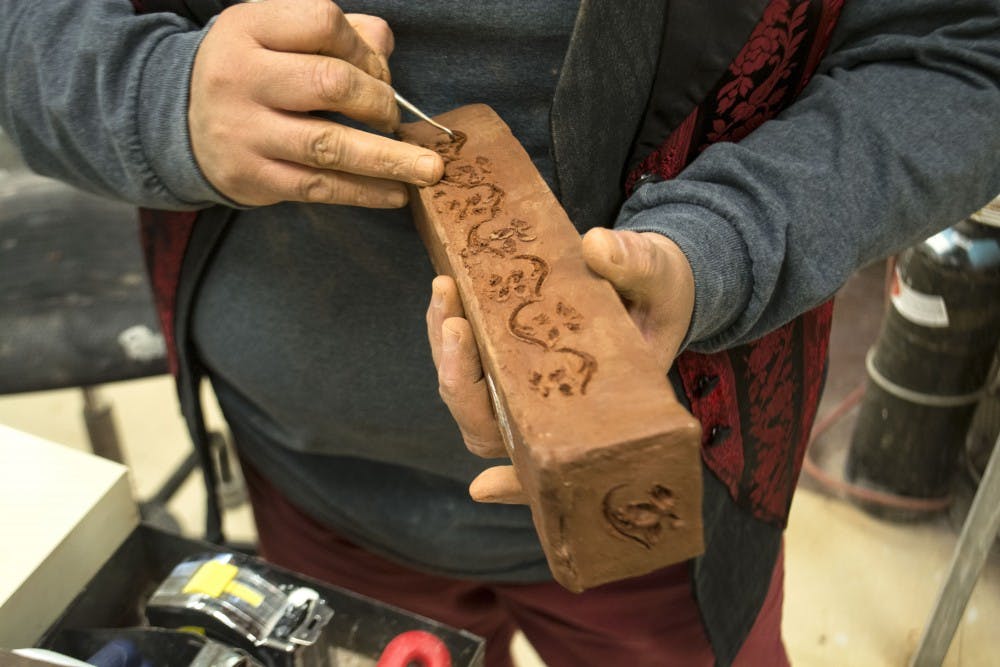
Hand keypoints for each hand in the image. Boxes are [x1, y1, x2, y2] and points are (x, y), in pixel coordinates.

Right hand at [188, 0, 443, 206]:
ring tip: (430, 171)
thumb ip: (336, 32)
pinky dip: (364, 192)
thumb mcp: (276, 33)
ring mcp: (244, 130)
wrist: (179, 118)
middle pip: (331, 84)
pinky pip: (320, 187)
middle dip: (379, 102)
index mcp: (249, 27)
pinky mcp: (253, 176)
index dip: (365, 49)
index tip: (379, 72)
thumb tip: (384, 44)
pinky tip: (396, 194)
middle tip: (394, 118)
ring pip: (330, 144)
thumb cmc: (251, 70)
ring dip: (389, 159)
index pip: (324, 24)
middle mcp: (241, 76)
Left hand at [426, 228, 695, 503]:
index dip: (517, 484)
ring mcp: (525, 386)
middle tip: (456, 324)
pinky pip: (469, 362)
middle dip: (461, 380)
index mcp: (598, 412)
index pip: (553, 462)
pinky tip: (446, 293)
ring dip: (447, 351)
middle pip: (490, 426)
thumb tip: (598, 247)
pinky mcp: (508, 358)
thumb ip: (635, 264)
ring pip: (471, 394)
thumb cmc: (659, 291)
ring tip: (445, 291)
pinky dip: (451, 334)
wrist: (648, 277)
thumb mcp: (657, 276)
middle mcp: (553, 410)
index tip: (480, 486)